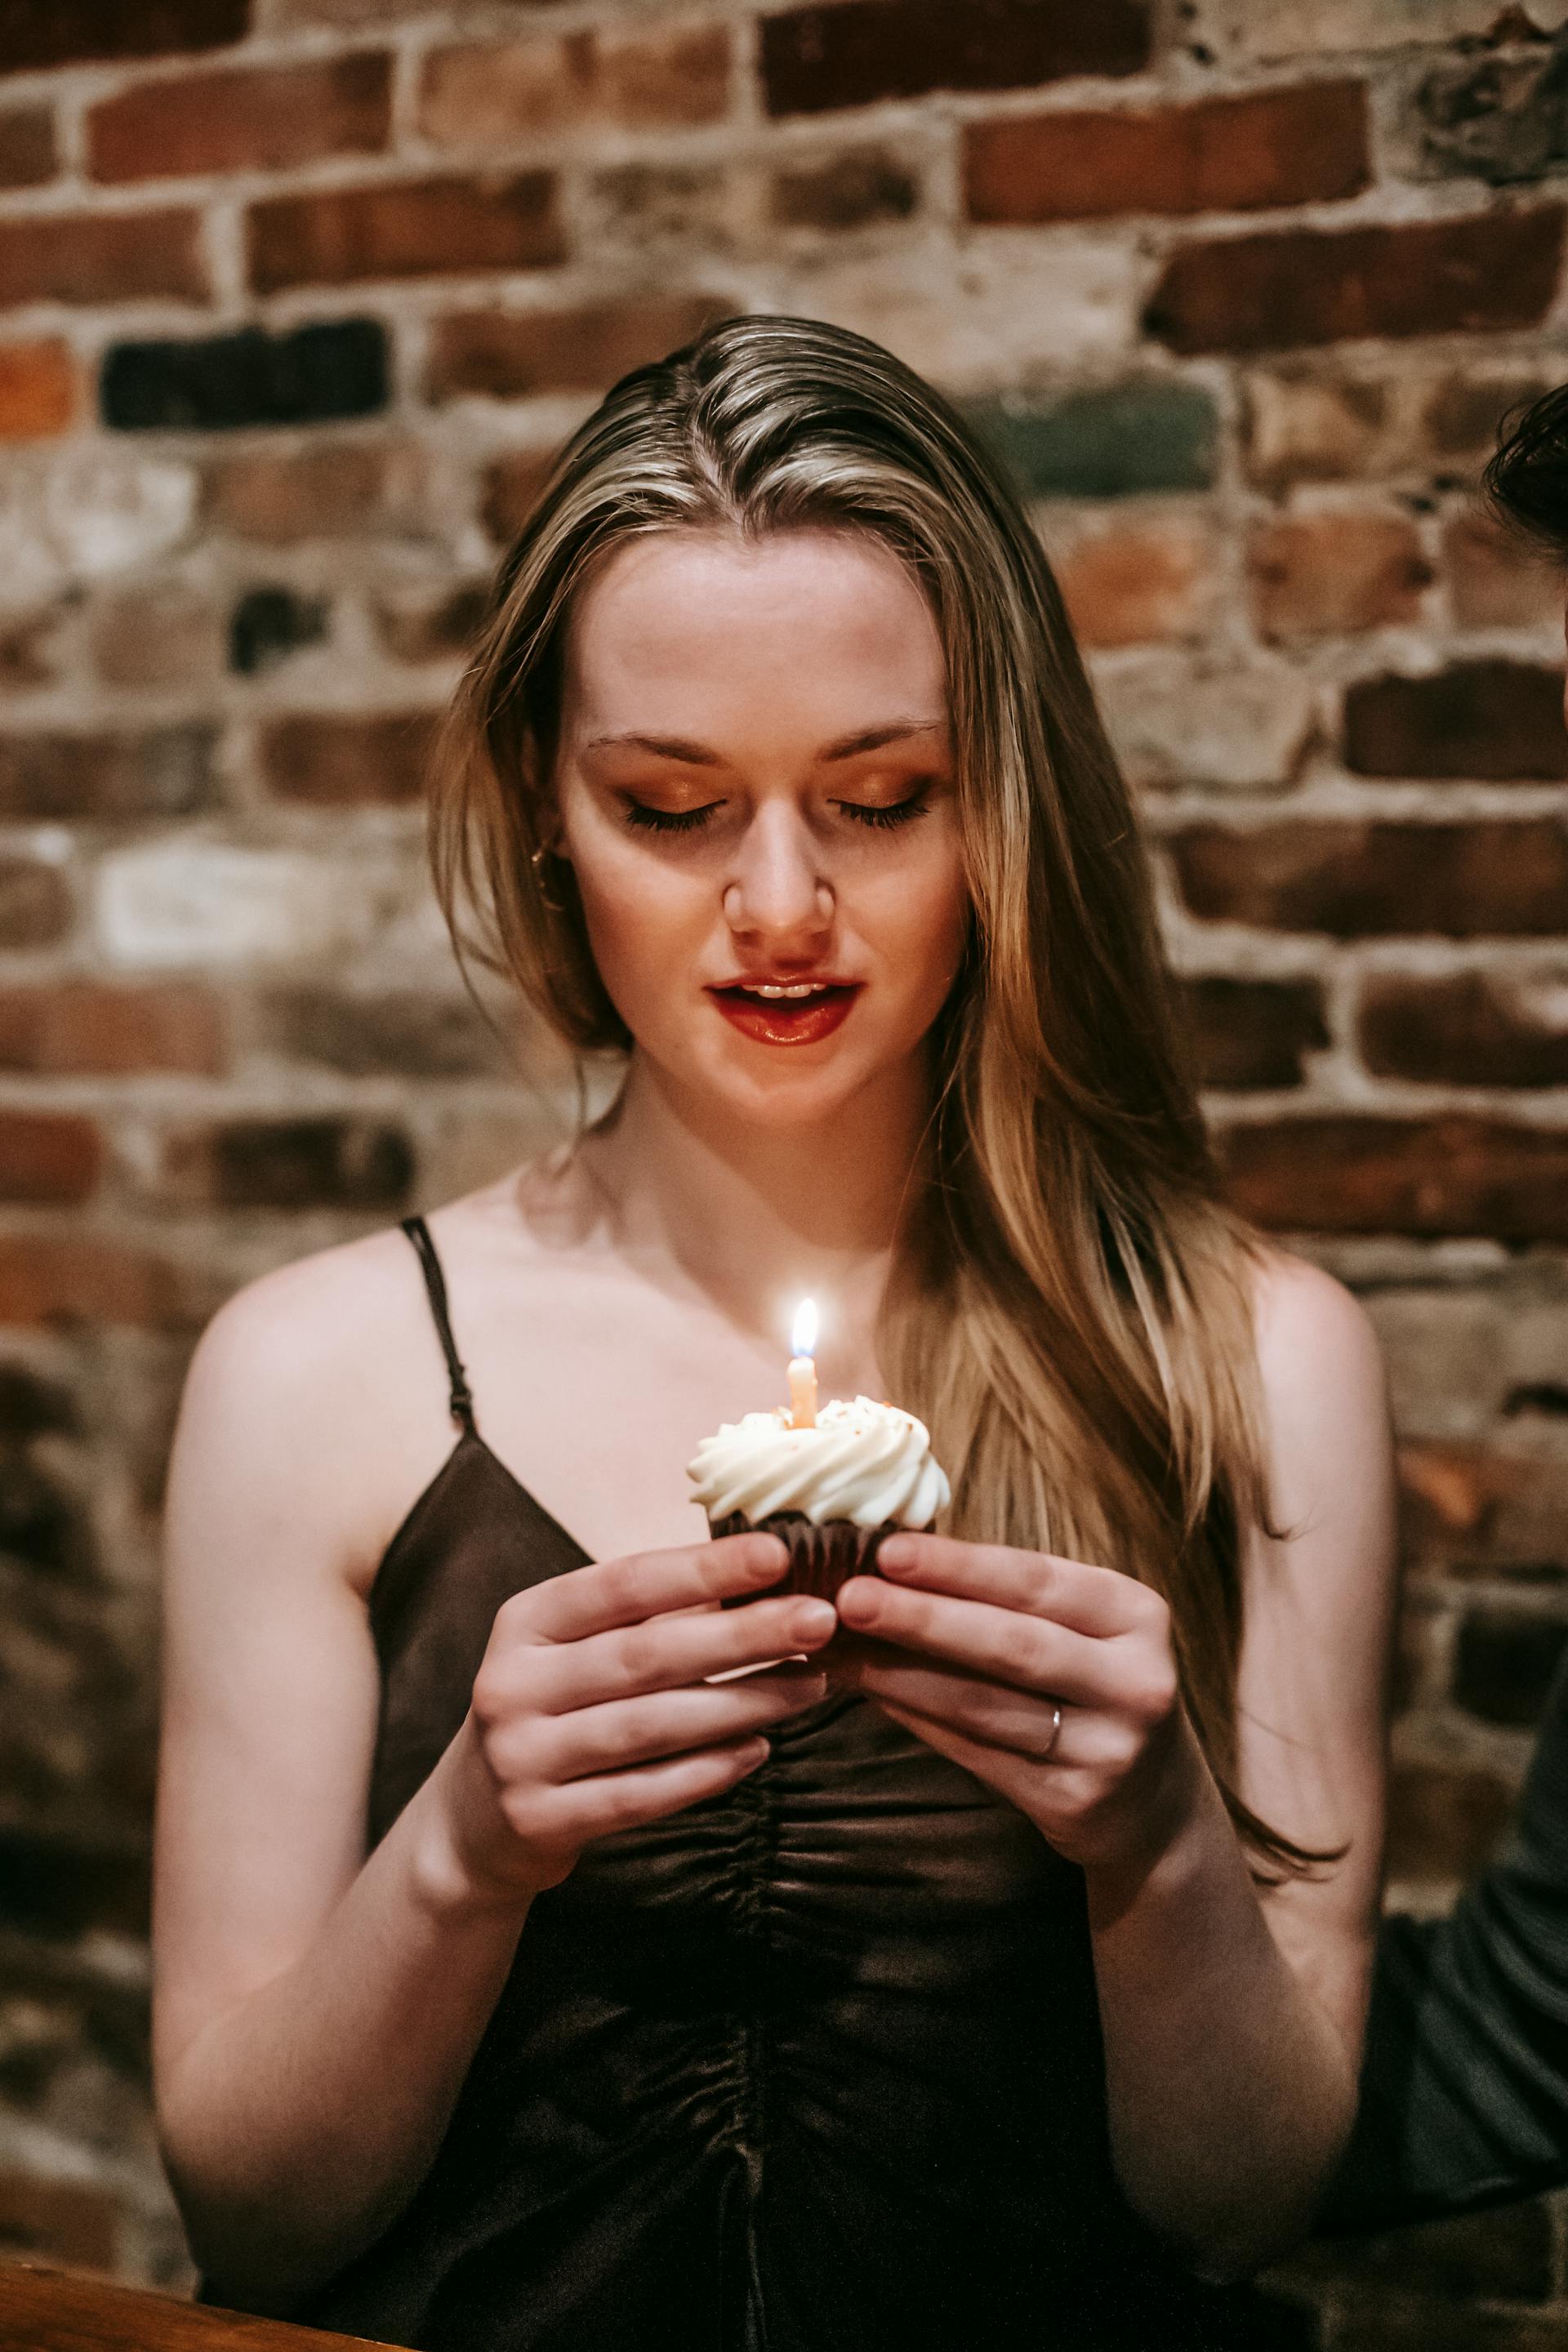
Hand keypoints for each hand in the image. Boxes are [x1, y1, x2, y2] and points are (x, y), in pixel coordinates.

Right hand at [432, 1534, 833, 1910]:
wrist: (473, 1819)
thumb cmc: (554, 1708)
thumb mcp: (577, 1649)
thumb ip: (653, 1615)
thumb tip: (761, 1575)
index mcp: (526, 1621)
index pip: (623, 1583)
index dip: (702, 1568)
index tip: (777, 1554)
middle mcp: (512, 1683)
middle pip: (645, 1654)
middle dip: (742, 1634)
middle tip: (819, 1619)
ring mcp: (521, 1756)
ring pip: (650, 1726)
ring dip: (742, 1702)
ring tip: (812, 1685)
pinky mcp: (540, 1819)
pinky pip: (639, 1795)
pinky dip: (706, 1772)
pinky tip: (760, 1749)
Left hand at [834, 1534, 1203, 1887]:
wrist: (1154, 1805)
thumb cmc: (1093, 1687)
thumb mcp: (1083, 1630)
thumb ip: (1007, 1598)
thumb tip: (892, 1561)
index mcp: (1135, 1614)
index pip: (1035, 1580)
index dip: (958, 1566)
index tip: (887, 1551)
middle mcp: (1134, 1679)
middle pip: (1012, 1643)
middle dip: (922, 1618)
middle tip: (849, 1598)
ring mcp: (1109, 1747)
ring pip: (986, 1705)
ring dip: (902, 1675)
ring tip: (841, 1651)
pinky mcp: (1075, 1801)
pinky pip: (978, 1754)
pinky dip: (919, 1721)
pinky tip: (875, 1696)